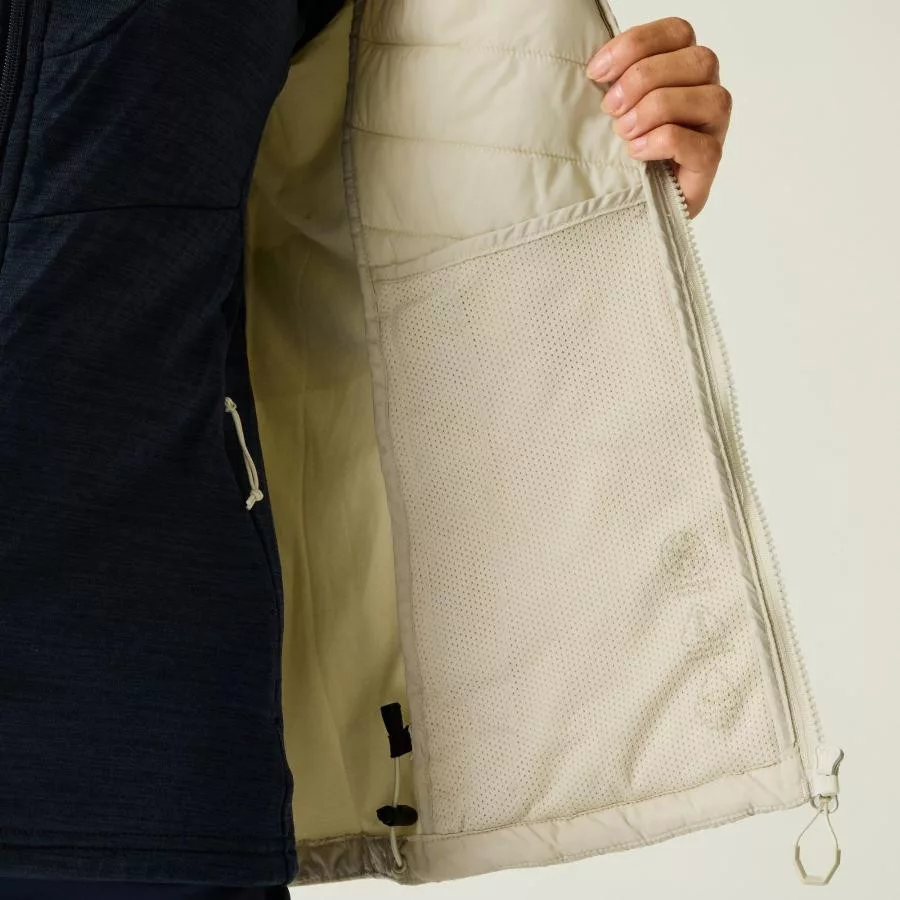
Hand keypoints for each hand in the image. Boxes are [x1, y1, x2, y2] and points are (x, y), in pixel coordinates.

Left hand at [586, 17, 730, 217]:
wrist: (631, 204)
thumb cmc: (622, 151)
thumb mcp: (613, 109)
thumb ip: (614, 82)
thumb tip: (594, 67)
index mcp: (684, 68)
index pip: (677, 32)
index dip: (636, 44)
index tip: (596, 72)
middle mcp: (706, 91)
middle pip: (696, 60)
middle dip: (644, 78)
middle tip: (610, 108)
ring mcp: (713, 128)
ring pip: (708, 98)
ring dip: (657, 110)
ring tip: (624, 133)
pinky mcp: (710, 163)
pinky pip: (701, 145)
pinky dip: (663, 142)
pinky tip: (636, 152)